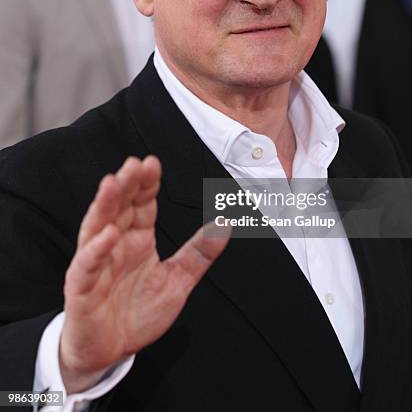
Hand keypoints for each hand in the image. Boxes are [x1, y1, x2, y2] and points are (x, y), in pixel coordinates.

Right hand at [60, 156, 229, 392]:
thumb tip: (226, 223)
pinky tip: (108, 235)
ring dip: (105, 205)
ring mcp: (97, 264)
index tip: (153, 163)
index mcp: (138, 239)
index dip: (147, 184)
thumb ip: (200, 253)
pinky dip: (96, 250)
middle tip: (134, 164)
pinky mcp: (83, 288)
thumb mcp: (178, 280)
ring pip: (98, 228)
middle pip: (119, 208)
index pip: (142, 205)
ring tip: (113, 183)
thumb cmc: (138, 313)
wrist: (111, 352)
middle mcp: (116, 245)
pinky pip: (88, 266)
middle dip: (126, 185)